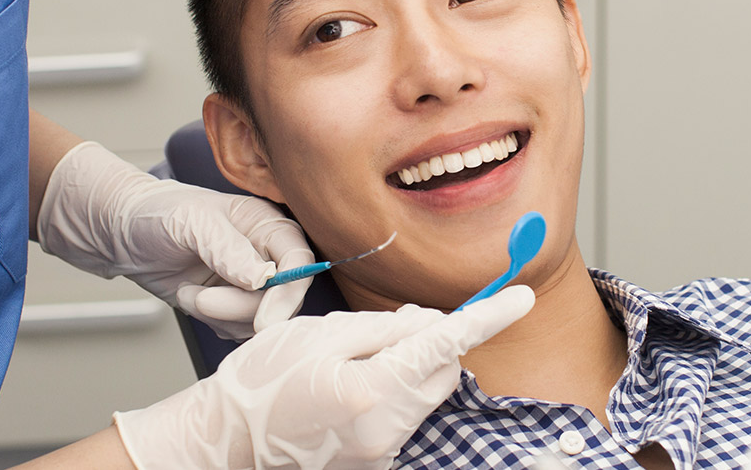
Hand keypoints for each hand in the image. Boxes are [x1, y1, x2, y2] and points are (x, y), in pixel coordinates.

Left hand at [37, 141, 312, 338]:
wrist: (122, 233)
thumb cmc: (156, 213)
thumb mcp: (191, 222)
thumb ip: (229, 248)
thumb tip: (263, 279)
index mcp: (267, 223)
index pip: (299, 260)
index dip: (290, 291)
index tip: (265, 318)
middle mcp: (266, 253)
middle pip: (284, 298)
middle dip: (241, 308)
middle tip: (202, 301)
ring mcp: (250, 282)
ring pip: (261, 319)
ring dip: (220, 315)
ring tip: (189, 292)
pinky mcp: (232, 305)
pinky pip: (239, 330)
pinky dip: (213, 324)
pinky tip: (191, 299)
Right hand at [114, 285, 535, 469]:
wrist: (230, 438)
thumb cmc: (266, 380)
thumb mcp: (320, 334)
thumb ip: (383, 328)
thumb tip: (430, 323)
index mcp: (371, 390)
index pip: (445, 343)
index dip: (487, 317)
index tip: (520, 297)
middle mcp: (386, 429)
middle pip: (442, 370)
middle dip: (428, 341)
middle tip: (380, 330)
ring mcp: (382, 451)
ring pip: (426, 393)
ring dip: (410, 367)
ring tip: (353, 362)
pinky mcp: (376, 461)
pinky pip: (406, 414)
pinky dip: (394, 391)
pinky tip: (351, 387)